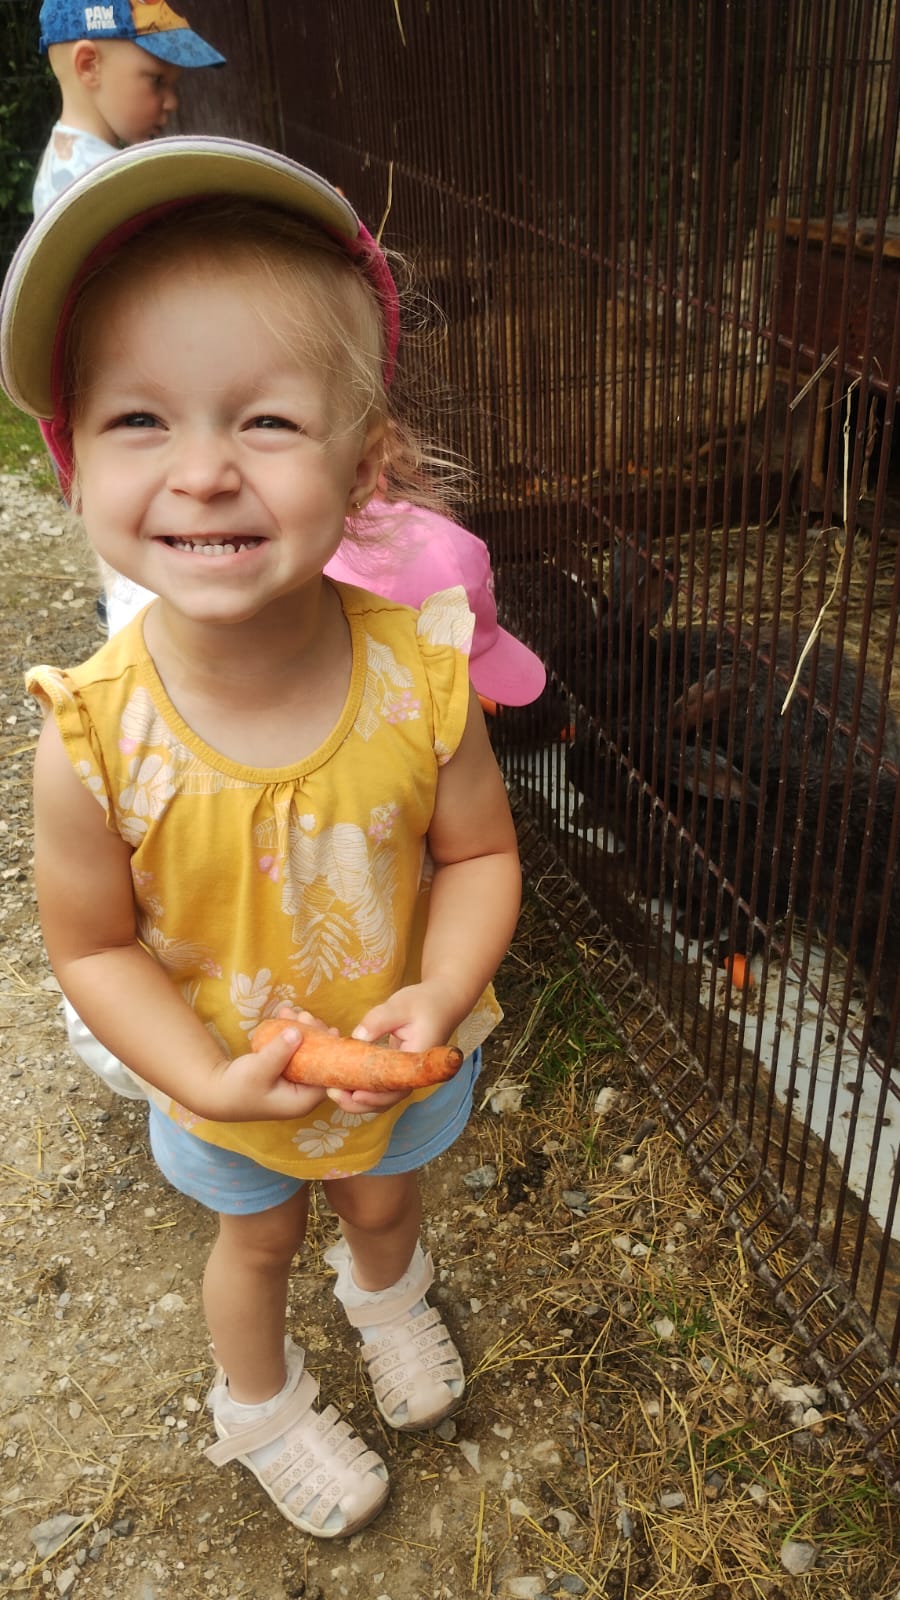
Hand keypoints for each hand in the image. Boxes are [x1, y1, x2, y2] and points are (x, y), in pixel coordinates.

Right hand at [202, 1021, 327, 1121]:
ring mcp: (294, 1083)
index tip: (323, 1028)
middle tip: (304, 1015)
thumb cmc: (237, 1087)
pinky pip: (294, 1051)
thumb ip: (279, 1051)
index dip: (330, 1051)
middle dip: (315, 1035)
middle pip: (320, 1060)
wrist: (216, 1093)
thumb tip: (298, 1032)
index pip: (328, 1075)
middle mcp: (303, 1093)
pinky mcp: (285, 1073)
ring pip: (307, 1053)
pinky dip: (290, 1035)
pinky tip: (284, 1016)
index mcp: (303, 1100)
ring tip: (289, 1011)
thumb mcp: (258, 1069)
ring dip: (301, 1031)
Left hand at [323, 982, 458, 1114]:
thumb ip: (379, 1021)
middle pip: (387, 1100)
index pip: (397, 1088)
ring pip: (382, 1098)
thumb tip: (357, 1037)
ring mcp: (405, 1075)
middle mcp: (413, 1074)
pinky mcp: (396, 1071)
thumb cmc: (423, 1003)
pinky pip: (379, 1086)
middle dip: (358, 1103)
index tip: (354, 1094)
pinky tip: (342, 1081)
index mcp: (418, 1062)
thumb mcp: (400, 1005)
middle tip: (331, 1092)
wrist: (441, 1002)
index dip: (375, 1097)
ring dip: (357, 1099)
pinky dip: (362, 1088)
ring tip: (332, 1090)